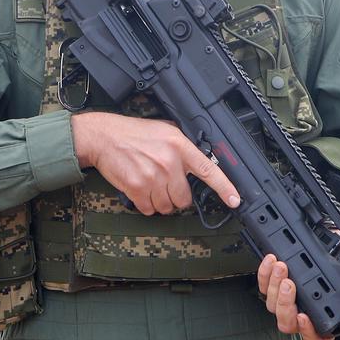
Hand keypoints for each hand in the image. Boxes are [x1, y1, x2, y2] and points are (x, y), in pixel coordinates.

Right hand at [71, 111, 239, 215]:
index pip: (208, 170)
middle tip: (164, 185)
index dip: (224, 188)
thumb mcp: (164, 130)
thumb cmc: (133, 134)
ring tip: (149, 184)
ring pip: (167, 207)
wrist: (104, 136)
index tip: (235, 200)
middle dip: (175, 197)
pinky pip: (149, 209)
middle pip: (184, 200)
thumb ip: (183, 146)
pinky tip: (139, 190)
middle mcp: (169, 162)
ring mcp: (153, 176)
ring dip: (159, 202)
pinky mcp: (137, 187)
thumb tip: (199, 161)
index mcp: (179, 146)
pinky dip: (145, 204)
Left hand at [259, 253, 339, 339]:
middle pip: (287, 323)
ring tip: (282, 267)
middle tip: (289, 284)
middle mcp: (303, 316)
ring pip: (272, 304)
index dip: (307, 333)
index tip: (304, 317)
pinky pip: (264, 285)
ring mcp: (287, 302)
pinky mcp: (274, 286)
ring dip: (275, 285)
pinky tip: (271, 261)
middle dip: (285, 303)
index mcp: (323, 325)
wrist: (338, 251)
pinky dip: (265, 273)